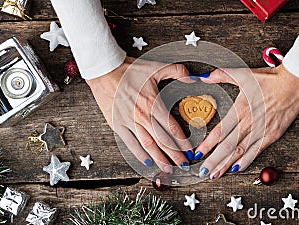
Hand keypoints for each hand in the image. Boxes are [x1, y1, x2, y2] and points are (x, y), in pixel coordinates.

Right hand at [86, 57, 193, 172]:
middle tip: (184, 166)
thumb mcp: (157, 66)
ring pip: (147, 145)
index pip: (172, 128)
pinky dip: (139, 154)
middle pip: (162, 140)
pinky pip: (129, 143)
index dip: (182, 142)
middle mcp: (142, 116)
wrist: (104, 70)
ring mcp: (128, 121)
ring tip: (168, 169)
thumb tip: (194, 79)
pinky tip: (147, 162)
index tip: (190, 151)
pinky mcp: (117, 124)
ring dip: (159, 159)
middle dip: (175, 155)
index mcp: (153, 103)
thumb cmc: (130, 69)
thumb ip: (178, 72)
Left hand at [195, 65, 298, 178]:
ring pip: (241, 151)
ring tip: (215, 174)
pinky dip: (246, 161)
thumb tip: (203, 77)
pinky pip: (257, 150)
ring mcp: (262, 130)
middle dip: (214, 160)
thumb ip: (221, 75)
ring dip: (227, 164)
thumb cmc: (269, 78)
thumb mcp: (243, 74)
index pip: (220, 131)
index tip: (197, 153)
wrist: (295, 82)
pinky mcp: (273, 134)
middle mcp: (250, 122)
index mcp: (240, 108)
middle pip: (228, 146)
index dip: (207, 144)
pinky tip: (237, 169)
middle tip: (203, 171)